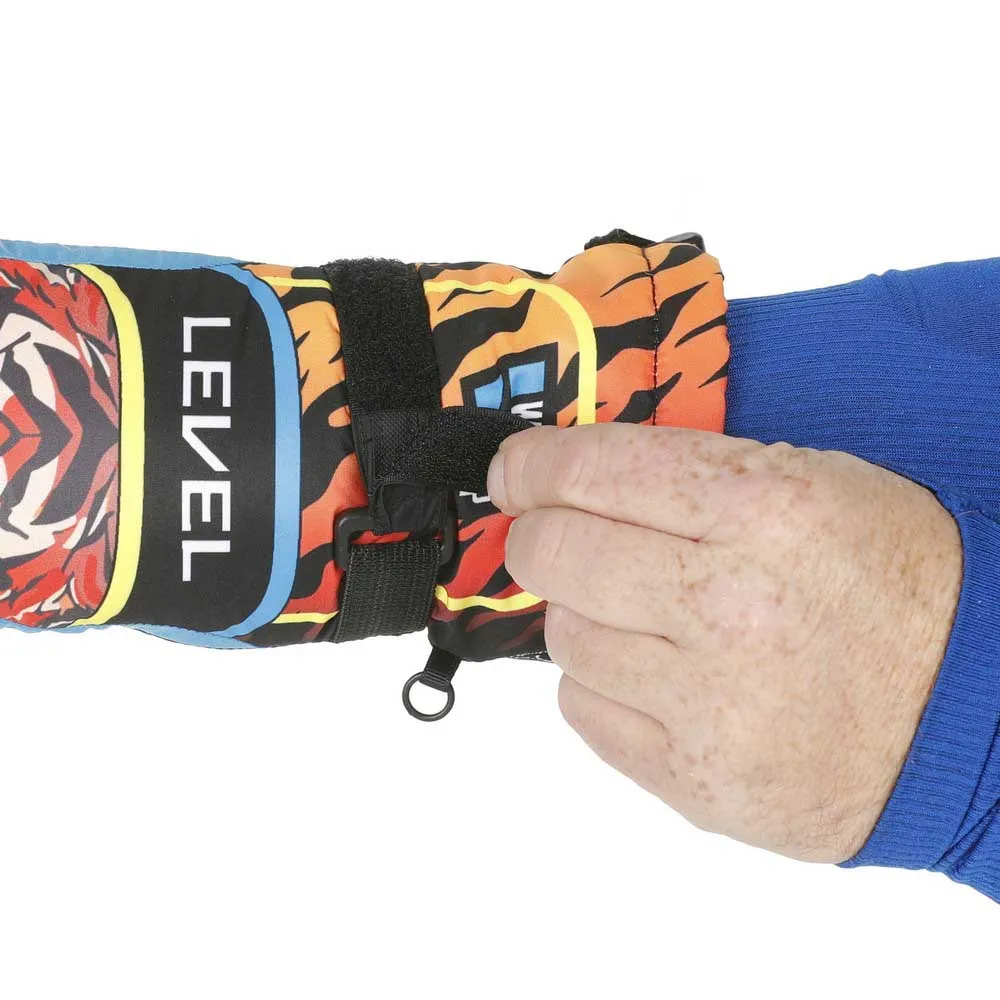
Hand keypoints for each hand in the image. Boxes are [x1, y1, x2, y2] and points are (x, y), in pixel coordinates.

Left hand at [487, 425, 962, 862]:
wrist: (976, 713)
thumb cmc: (901, 586)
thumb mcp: (820, 487)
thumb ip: (696, 476)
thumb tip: (578, 476)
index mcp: (765, 510)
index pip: (595, 470)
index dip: (532, 465)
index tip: (513, 472)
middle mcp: (728, 605)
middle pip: (557, 554)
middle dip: (541, 536)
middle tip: (558, 536)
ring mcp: (709, 703)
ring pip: (563, 637)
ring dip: (585, 615)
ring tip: (647, 617)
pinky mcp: (697, 779)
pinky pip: (585, 712)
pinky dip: (602, 684)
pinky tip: (655, 675)